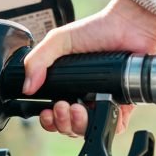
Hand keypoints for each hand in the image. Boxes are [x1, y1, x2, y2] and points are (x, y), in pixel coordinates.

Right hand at [22, 0, 155, 136]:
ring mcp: (102, 101)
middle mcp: (84, 96)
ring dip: (77, 124)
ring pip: (87, 129)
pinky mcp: (122, 105)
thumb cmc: (98, 29)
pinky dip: (103, 125)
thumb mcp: (59, 41)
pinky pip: (112, 126)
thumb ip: (38, 60)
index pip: (53, 112)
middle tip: (61, 106)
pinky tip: (95, 110)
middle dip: (61, 122)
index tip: (45, 112)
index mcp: (68, 85)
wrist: (128, 26)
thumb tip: (27, 86)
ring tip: (76, 108)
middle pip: (68, 125)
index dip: (48, 118)